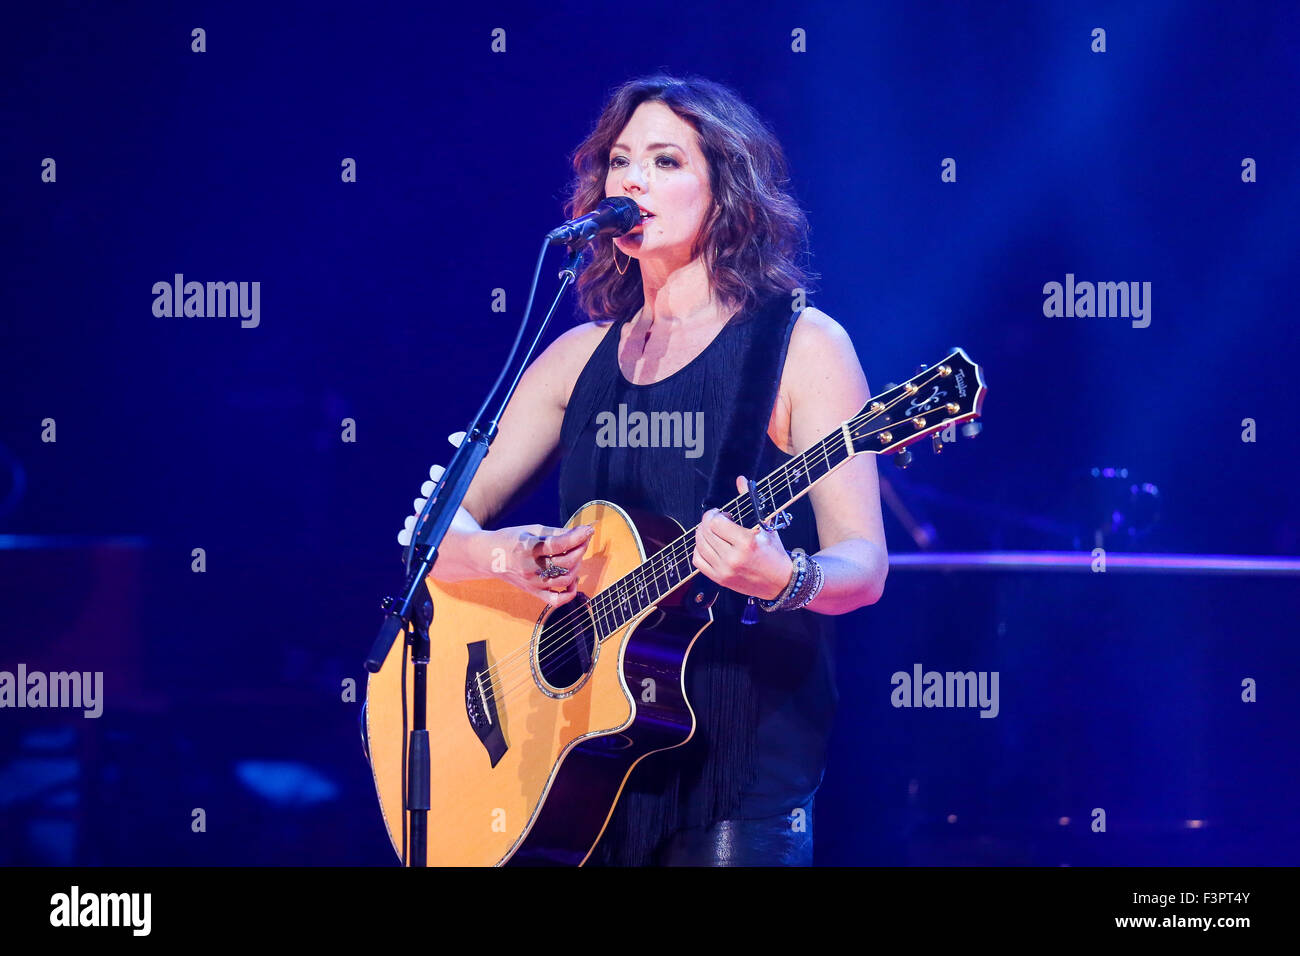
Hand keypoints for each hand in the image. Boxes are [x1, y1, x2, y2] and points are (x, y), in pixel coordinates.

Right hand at [491, 523, 595, 607]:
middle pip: (565, 562)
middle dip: (580, 549)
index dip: (577, 536)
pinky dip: (570, 592)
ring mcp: (532, 582)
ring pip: (565, 579)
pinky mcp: (534, 592)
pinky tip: (573, 579)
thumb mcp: (532, 529)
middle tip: (583, 540)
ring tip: (577, 555)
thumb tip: (581, 533)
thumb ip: (557, 532)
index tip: (588, 530)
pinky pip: (556, 600)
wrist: (489, 557)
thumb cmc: (512, 539)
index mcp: (528, 547)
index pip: (559, 544)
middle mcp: (530, 567)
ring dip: (577, 566)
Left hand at [691, 475, 795, 599]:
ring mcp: (724, 570)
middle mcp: (733, 558)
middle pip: (705, 532)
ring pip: (699, 545)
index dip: (715, 514)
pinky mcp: (720, 579)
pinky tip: (710, 546)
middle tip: (718, 521)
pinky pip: (698, 561)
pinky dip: (699, 550)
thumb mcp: (766, 525)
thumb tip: (741, 480)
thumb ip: (751, 500)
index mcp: (746, 542)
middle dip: (708, 522)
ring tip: (714, 532)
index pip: (714, 522)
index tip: (723, 514)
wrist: (780, 582)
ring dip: (703, 534)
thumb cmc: (774, 553)